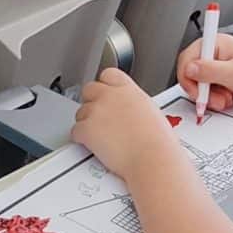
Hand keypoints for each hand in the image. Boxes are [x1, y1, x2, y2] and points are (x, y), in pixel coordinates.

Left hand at [72, 69, 179, 183]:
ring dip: (87, 121)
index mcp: (128, 89)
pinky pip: (75, 131)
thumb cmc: (157, 142)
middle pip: (90, 89)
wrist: (151, 158)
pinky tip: (92, 145)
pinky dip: (81, 139)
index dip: (106, 85)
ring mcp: (96, 111)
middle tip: (99, 115)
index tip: (106, 93)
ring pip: (81, 111)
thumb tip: (132, 109)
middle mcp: (110, 96)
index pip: (109, 75)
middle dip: (92, 101)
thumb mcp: (152, 111)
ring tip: (100, 135)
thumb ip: (135, 104)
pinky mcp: (86, 129)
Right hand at [176, 34, 232, 112]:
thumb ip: (208, 71)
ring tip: (225, 99)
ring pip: (200, 85)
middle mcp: (215, 54)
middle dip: (200, 90)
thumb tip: (188, 69)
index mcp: (215, 44)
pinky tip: (228, 100)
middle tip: (212, 99)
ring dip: (209, 97)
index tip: (197, 92)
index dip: (188, 77)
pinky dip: (215, 99)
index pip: (187, 59)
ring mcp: (218, 68)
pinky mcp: (222, 80)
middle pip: (191, 74)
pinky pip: (209, 92)